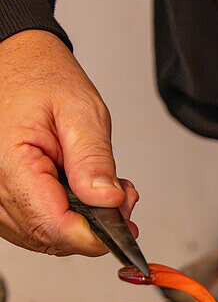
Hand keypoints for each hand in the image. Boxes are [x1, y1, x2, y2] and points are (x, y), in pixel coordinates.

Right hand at [0, 29, 138, 255]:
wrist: (18, 63)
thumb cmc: (42, 79)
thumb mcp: (82, 111)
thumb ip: (94, 160)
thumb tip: (109, 201)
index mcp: (12, 163)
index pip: (53, 224)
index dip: (92, 235)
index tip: (122, 227)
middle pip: (51, 237)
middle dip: (94, 228)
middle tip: (122, 199)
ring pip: (45, 237)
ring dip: (81, 225)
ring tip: (103, 190)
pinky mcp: (5, 200)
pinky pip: (36, 226)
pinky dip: (65, 218)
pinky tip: (81, 195)